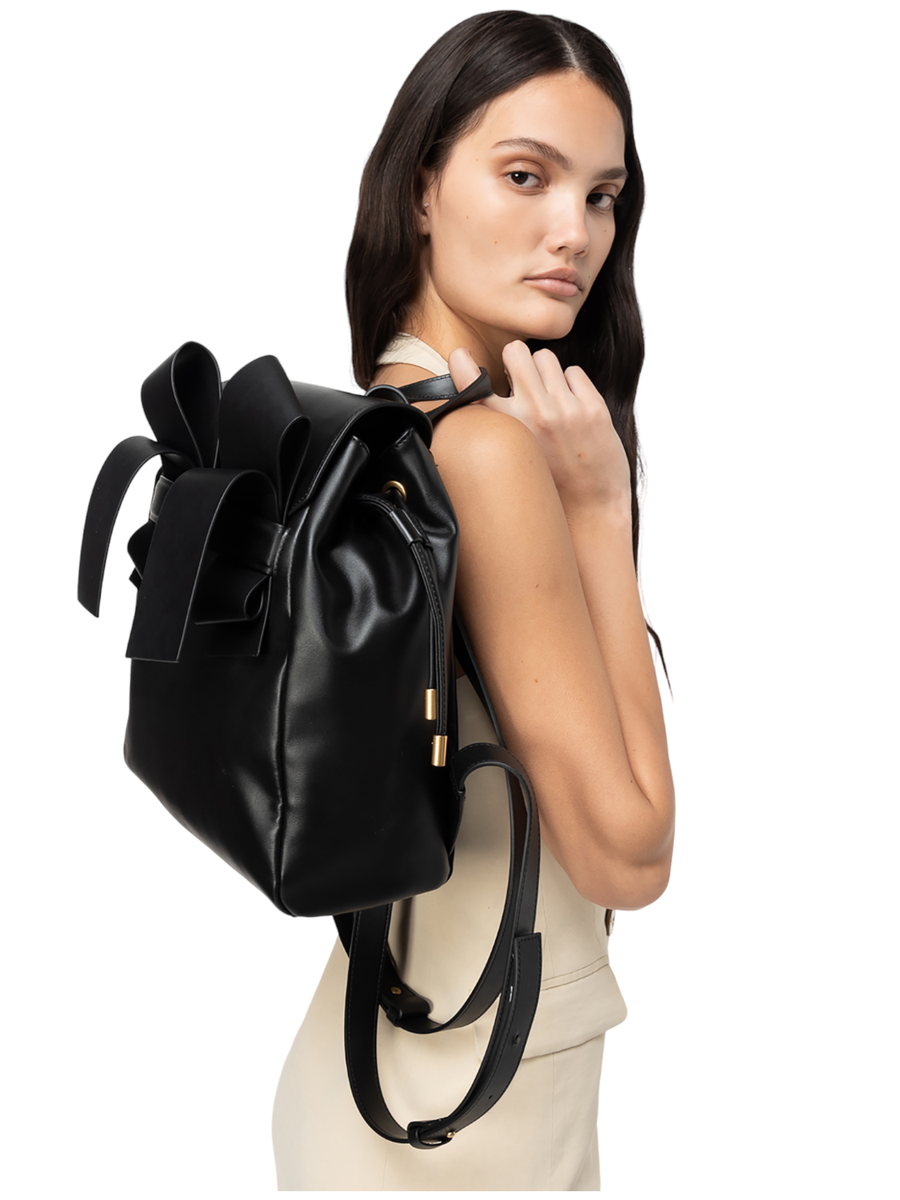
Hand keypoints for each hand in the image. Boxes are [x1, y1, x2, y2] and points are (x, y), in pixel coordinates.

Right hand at [447, 342, 631, 511]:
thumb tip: (485, 391)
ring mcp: (564, 409)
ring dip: (546, 372)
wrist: (590, 509)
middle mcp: (533, 415)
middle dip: (517, 361)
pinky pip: (574, 371)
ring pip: (545, 357)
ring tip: (549, 397)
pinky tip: (572, 408)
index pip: (472, 384)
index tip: (461, 356)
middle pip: (515, 351)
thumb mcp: (512, 457)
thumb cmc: (548, 486)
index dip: (460, 364)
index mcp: (506, 430)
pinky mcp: (592, 408)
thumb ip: (497, 427)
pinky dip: (572, 385)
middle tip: (523, 382)